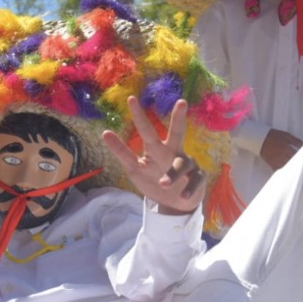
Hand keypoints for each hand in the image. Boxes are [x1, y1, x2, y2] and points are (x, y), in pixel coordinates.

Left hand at [103, 97, 205, 214]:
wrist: (174, 202)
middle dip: (178, 118)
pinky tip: (183, 196)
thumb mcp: (134, 167)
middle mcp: (173, 152)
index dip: (139, 116)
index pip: (147, 130)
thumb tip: (105, 132)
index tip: (131, 99)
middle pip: (176, 133)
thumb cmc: (154, 179)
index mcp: (158, 148)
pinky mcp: (197, 179)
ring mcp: (187, 165)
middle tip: (182, 102)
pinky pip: (195, 182)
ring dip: (173, 173)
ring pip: (182, 164)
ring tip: (163, 183)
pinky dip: (189, 189)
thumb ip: (122, 152)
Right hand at [260, 129, 302, 170]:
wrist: (259, 138)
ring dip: (292, 168)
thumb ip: (296, 141)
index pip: (297, 156)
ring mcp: (276, 161)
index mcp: (286, 148)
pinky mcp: (271, 163)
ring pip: (286, 168)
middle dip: (298, 164)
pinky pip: (279, 169)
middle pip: (292, 163)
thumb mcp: (286, 135)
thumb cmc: (273, 135)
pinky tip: (287, 170)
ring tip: (297, 169)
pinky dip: (284, 170)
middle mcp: (281, 156)